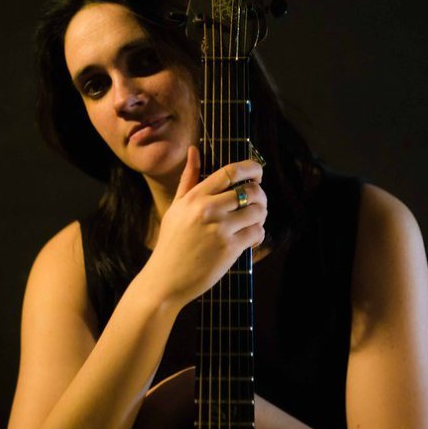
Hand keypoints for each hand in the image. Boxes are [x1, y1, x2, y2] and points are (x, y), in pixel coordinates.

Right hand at [145, 146, 266, 307]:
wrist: (166, 279)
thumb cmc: (171, 243)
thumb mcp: (176, 207)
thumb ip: (188, 178)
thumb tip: (194, 149)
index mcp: (195, 197)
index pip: (230, 172)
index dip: (251, 168)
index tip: (259, 172)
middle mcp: (208, 209)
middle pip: (251, 190)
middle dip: (261, 196)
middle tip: (258, 203)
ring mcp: (220, 229)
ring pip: (258, 211)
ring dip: (261, 215)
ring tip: (254, 221)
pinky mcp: (229, 249)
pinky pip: (257, 232)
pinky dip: (259, 234)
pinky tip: (251, 237)